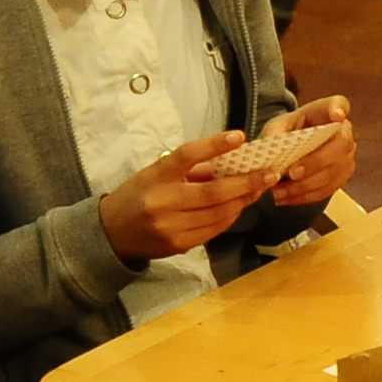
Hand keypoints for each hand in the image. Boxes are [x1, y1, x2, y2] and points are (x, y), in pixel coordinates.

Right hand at [100, 130, 278, 261]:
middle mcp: (163, 201)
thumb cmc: (137, 195)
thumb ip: (188, 170)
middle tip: (270, 173)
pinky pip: (214, 229)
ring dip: (243, 200)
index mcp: (155, 175)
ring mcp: (171, 226)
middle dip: (246, 183)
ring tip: (259, 188)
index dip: (215, 145)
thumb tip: (230, 163)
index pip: (188, 155)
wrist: (111, 233)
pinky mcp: (179, 244)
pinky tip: (240, 206)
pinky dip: (230, 217)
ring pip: (219, 213)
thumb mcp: (155, 174)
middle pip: (214, 192)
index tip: (240, 137)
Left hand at [253, 96, 354, 205]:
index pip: (339, 104)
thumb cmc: (285, 134)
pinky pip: (328, 190)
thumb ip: (273, 135)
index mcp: (324, 112)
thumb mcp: (275, 128)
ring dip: (306, 185)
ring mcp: (346, 156)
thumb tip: (271, 149)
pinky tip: (286, 198)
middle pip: (342, 144)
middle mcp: (342, 132)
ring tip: (280, 191)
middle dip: (317, 161)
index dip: (340, 109)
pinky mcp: (342, 177)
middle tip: (292, 172)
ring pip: (335, 172)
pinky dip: (305, 197)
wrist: (291, 152)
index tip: (336, 115)